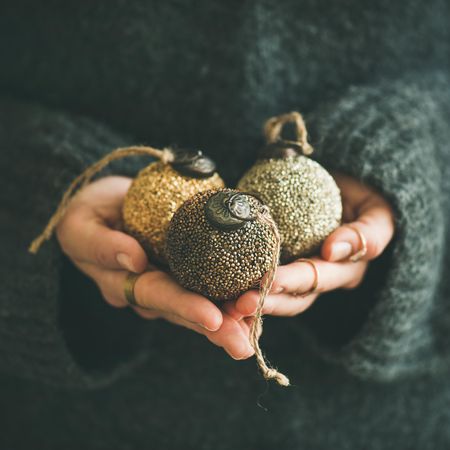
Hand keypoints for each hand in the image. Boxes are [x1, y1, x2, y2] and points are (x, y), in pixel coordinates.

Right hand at [56, 176, 254, 359]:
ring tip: (254, 334)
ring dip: (228, 320)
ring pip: (199, 305)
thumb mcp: (82, 226)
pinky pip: (206, 287)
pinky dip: (230, 297)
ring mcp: (166, 283)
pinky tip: (254, 307)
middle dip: (215, 328)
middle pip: (183, 311)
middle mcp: (147, 291)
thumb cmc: (88, 215)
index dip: (184, 306)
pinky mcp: (182, 271)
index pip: (155, 295)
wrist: (102, 208)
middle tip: (244, 344)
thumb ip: (102, 245)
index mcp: (121, 283)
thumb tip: (135, 259)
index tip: (212, 317)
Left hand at [224, 173, 395, 318]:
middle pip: (292, 296)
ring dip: (252, 302)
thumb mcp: (378, 213)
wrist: (343, 186)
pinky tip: (221, 293)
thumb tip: (335, 251)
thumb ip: (368, 233)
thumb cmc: (364, 197)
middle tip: (240, 302)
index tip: (270, 280)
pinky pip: (261, 280)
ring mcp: (301, 274)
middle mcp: (322, 279)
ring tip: (227, 305)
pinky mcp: (280, 266)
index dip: (294, 280)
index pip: (316, 278)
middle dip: (266, 299)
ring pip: (276, 296)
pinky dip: (242, 287)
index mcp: (345, 270)